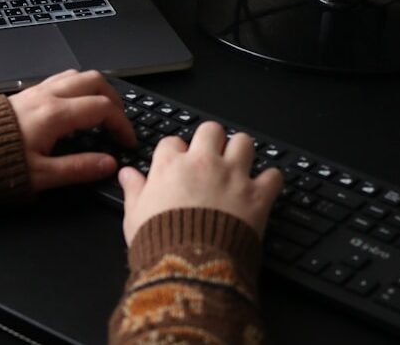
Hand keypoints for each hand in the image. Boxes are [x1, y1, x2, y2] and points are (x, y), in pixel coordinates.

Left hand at [8, 69, 135, 190]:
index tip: (127, 141)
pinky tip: (76, 107)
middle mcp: (48, 97)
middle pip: (95, 81)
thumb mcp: (41, 175)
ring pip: (77, 75)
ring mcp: (36, 92)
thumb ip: (79, 168)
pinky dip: (78, 88)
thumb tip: (109, 165)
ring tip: (103, 111)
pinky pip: (60, 80)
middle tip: (120, 122)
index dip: (122, 124)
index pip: (104, 108)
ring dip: (97, 89)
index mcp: (55, 115)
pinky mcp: (26, 95)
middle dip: (115, 99)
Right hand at [118, 121, 282, 244]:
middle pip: (211, 130)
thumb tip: (126, 175)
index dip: (175, 152)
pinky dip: (270, 181)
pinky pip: (273, 175)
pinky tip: (263, 188)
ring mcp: (232, 176)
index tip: (177, 163)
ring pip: (244, 142)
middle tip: (212, 156)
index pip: (172, 141)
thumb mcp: (134, 217)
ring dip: (242, 152)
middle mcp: (203, 164)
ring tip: (239, 165)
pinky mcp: (256, 196)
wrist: (189, 269)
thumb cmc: (159, 245)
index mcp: (170, 166)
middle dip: (212, 140)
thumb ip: (134, 190)